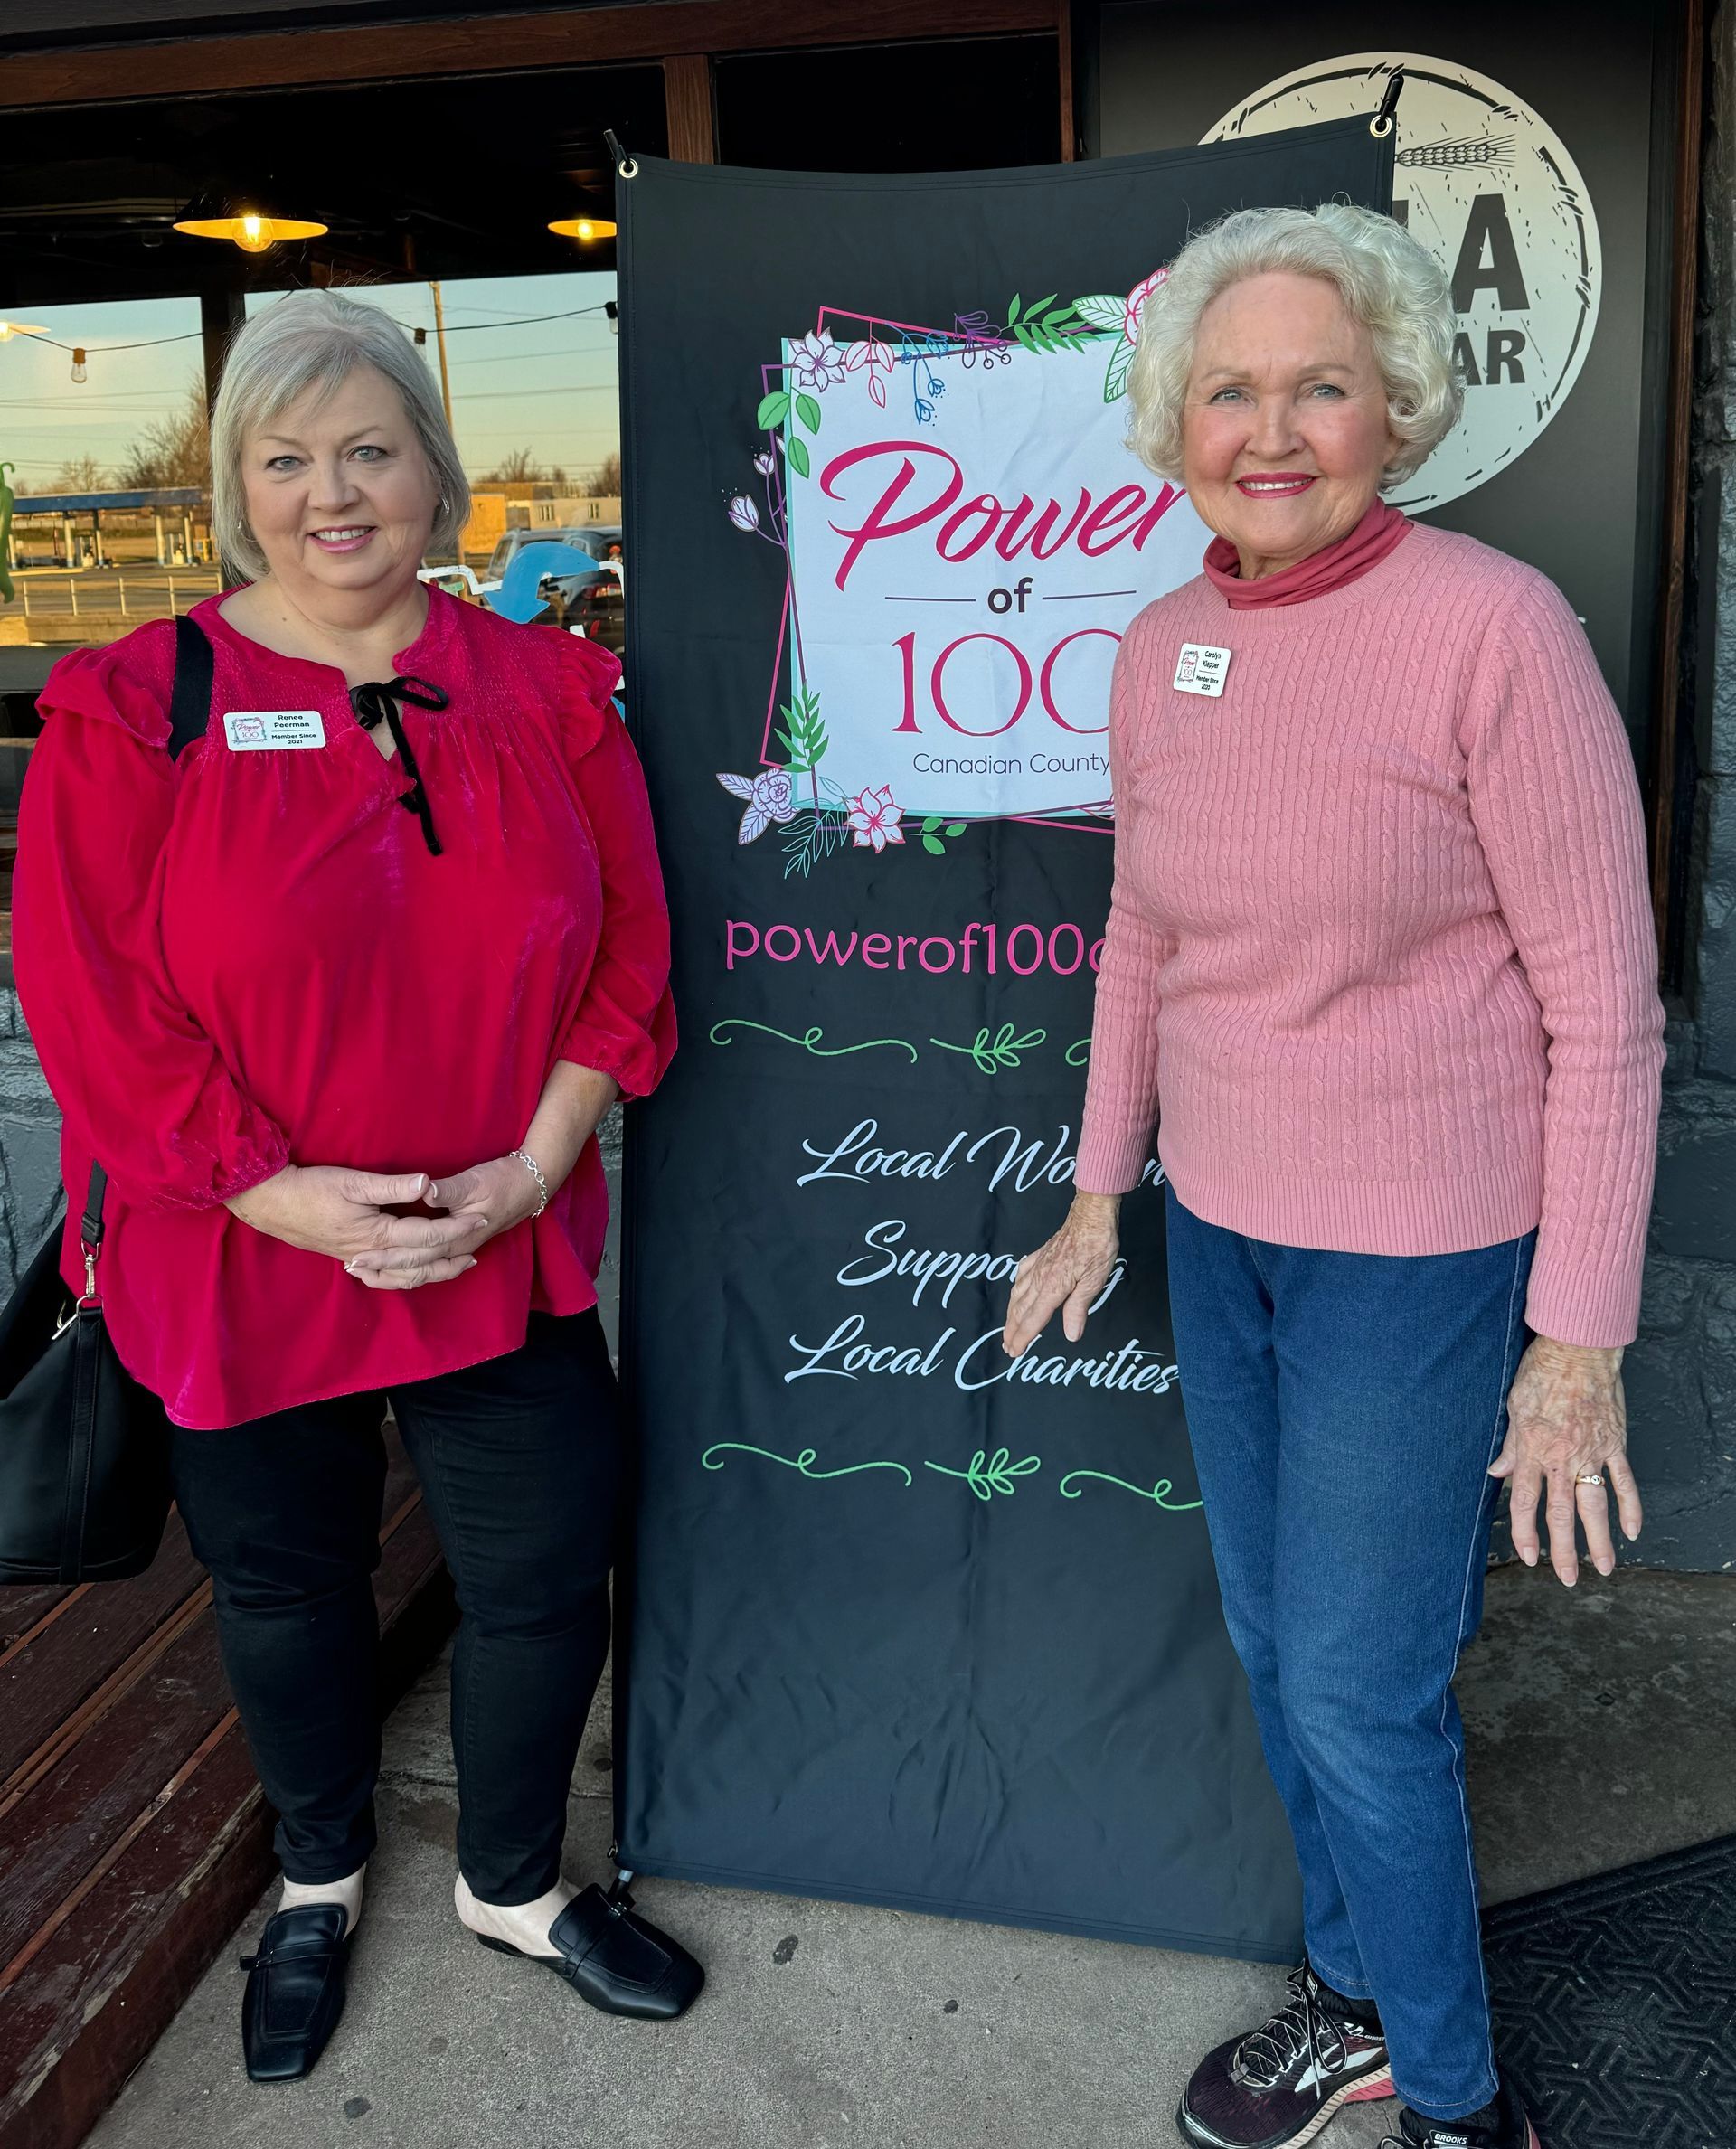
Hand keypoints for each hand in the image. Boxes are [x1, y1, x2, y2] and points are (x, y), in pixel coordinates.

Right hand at [228, 1164, 488, 1289]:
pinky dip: (403, 1280)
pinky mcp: (347, 1258)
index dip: (456, 1228)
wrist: (271, 1202)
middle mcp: (370, 1253)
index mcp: (377, 1233)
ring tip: (457, 1266)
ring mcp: (358, 1259)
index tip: (480, 1219)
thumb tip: (428, 1184)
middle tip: (479, 1247)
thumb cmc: (311, 1187)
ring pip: (403, 1276)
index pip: (427, 1236)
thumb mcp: (353, 1181)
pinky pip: (383, 1278)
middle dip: (452, 1255)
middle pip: (421, 1263)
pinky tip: (412, 1275)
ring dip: (432, 1273)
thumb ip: (392, 1186)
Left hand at [339, 1154, 543, 1287]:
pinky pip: (432, 1264)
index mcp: (456, 1235)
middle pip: (413, 1267)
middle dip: (381, 1267)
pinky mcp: (460, 1242)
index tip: (357, 1254)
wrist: (532, 1185)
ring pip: (423, 1271)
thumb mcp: (474, 1181)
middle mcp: (456, 1248)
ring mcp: (460, 1248)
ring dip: (394, 1272)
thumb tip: (421, 1190)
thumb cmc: (503, 1180)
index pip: (414, 1252)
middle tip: (350, 1266)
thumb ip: (446, 1190)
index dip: (384, 1255)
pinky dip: (412, 1269)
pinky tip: (398, 1267)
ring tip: (366, 1272)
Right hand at [1002, 1192, 1120, 1355]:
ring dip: (1010, 1313)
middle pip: (1020, 1310)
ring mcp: (1037, 1265)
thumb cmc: (1096, 1247)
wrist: (1091, 1217)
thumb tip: (1071, 1335)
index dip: (1022, 1338)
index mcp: (1052, 1288)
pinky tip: (1015, 1290)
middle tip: (1007, 1346)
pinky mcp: (1040, 1255)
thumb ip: (1078, 1309)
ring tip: (1008, 1326)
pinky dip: (1015, 1287)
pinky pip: (1021, 1274)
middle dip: (1012, 1330)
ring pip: (1016, 1294)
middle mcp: (1039, 1278)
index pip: (1032, 1320)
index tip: (1014, 1352)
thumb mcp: (1093, 1282)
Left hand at [1488, 1335, 1641, 1585]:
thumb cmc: (1541, 1373)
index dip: (1525, 1533)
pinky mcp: (1614, 1443)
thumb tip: (1496, 1473)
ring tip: (1604, 1568)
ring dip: (1599, 1540)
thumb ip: (1509, 1446)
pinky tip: (1632, 1530)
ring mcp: (1591, 1452)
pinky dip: (1630, 1506)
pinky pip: (1624, 1481)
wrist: (1577, 1349)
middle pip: (1561, 1513)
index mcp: (1533, 1450)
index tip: (1528, 1556)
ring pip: (1595, 1505)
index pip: (1526, 1502)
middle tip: (1567, 1578)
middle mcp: (1562, 1457)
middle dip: (1563, 1550)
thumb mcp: (1513, 1408)